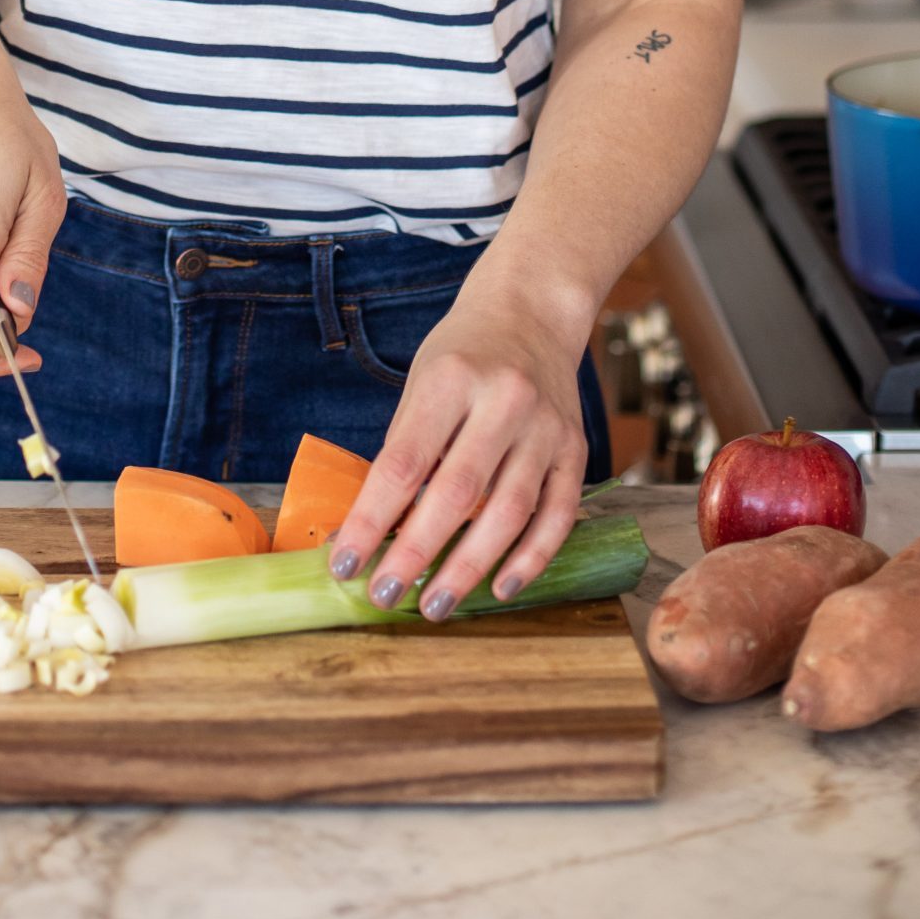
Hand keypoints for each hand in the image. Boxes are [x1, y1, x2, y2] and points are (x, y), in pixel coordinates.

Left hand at [329, 294, 589, 617]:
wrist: (531, 313)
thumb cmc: (463, 354)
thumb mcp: (422, 382)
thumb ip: (406, 447)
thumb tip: (374, 528)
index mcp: (450, 379)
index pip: (403, 463)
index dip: (370, 520)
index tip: (343, 563)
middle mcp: (503, 400)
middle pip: (456, 493)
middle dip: (415, 552)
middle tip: (385, 595)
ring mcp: (546, 426)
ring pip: (509, 512)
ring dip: (469, 568)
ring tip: (434, 605)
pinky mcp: (575, 449)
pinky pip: (558, 515)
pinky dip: (531, 558)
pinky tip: (501, 588)